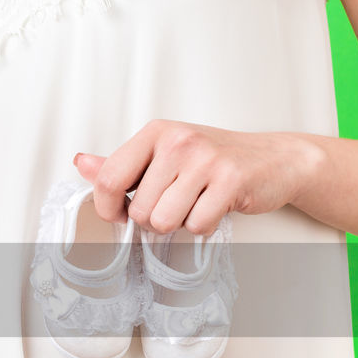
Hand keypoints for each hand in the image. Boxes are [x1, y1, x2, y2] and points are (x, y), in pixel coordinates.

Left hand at [74, 119, 326, 234]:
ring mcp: (205, 159)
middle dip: (154, 219)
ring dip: (179, 224)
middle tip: (177, 203)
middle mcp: (178, 141)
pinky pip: (197, 226)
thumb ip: (122, 163)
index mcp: (155, 132)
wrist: (275, 160)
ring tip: (195, 204)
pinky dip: (204, 226)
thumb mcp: (163, 154)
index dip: (109, 208)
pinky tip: (215, 207)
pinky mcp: (230, 181)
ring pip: (164, 221)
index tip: (121, 213)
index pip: (109, 180)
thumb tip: (82, 163)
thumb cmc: (213, 159)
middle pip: (139, 210)